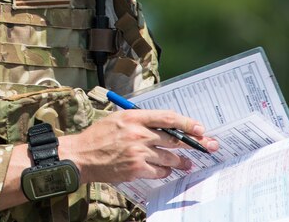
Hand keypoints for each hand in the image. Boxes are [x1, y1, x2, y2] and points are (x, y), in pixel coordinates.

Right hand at [61, 109, 218, 183]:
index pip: (168, 118)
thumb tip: (165, 125)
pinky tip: (163, 170)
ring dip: (179, 161)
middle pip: (174, 139)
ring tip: (185, 163)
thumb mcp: (118, 119)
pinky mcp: (136, 169)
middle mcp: (138, 133)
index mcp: (134, 117)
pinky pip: (159, 171)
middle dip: (193, 144)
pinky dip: (164, 171)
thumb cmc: (98, 136)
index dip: (188, 123)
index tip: (200, 129)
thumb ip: (140, 120)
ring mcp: (138, 152)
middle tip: (206, 146)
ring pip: (169, 158)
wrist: (81, 156)